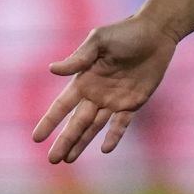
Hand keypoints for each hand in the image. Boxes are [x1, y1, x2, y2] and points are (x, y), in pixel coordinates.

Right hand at [32, 15, 179, 163]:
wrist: (156, 33)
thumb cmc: (125, 33)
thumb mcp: (99, 41)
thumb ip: (79, 58)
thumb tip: (52, 69)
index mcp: (84, 80)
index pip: (62, 106)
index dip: (49, 121)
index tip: (36, 138)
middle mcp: (96, 93)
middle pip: (76, 123)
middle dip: (64, 141)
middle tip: (52, 160)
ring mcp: (114, 100)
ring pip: (94, 127)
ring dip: (82, 143)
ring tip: (68, 159)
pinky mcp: (133, 103)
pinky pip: (121, 124)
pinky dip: (113, 136)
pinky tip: (105, 149)